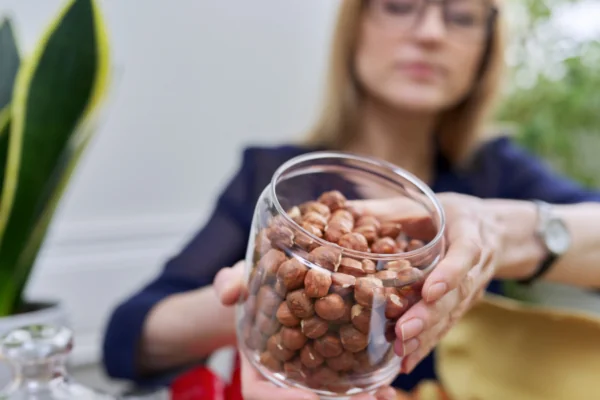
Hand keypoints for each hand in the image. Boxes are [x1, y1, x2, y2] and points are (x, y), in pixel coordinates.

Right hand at [214, 262, 398, 399]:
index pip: (259, 395)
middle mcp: (284, 377)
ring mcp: (309, 376)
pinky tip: (390, 389)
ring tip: (384, 395)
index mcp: (256, 365)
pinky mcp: (332, 367)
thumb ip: (229, 283)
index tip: (309, 398)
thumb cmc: (253, 285)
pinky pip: (348, 387)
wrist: (273, 288)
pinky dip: (369, 392)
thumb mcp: (239, 280)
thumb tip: (231, 293)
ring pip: (329, 399)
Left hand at [351, 193, 501, 373]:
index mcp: (470, 234)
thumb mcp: (427, 204)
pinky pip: (446, 326)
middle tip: (403, 332)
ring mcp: (471, 290)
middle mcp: (475, 267)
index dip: (450, 274)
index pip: (465, 254)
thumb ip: (390, 210)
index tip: (429, 291)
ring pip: (450, 315)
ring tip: (401, 351)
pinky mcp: (463, 306)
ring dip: (425, 336)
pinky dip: (427, 344)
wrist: (498, 233)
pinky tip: (407, 361)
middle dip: (428, 316)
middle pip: (455, 295)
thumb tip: (346, 210)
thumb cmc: (454, 214)